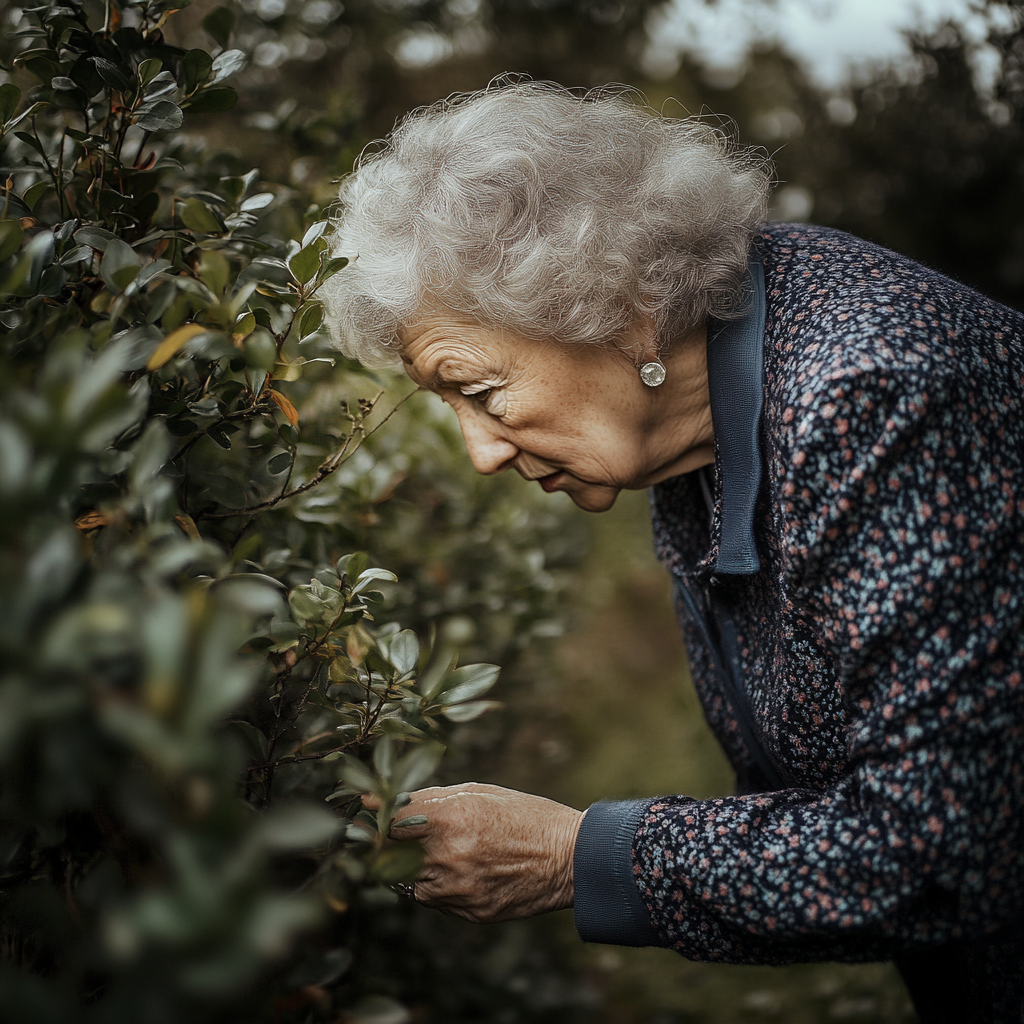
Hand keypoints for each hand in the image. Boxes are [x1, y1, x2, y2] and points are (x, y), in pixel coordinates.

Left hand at [363, 783, 583, 922]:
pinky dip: (438, 885)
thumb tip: (383, 802)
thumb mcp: (478, 792)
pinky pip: (436, 901)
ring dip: (413, 867)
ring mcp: (459, 891)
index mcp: (452, 819)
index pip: (388, 824)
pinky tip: (461, 869)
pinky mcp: (470, 914)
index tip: (371, 815)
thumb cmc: (526, 814)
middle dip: (388, 845)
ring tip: (440, 850)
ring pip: (410, 883)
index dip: (375, 819)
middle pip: (390, 857)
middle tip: (397, 834)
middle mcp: (450, 858)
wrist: (572, 858)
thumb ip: (429, 798)